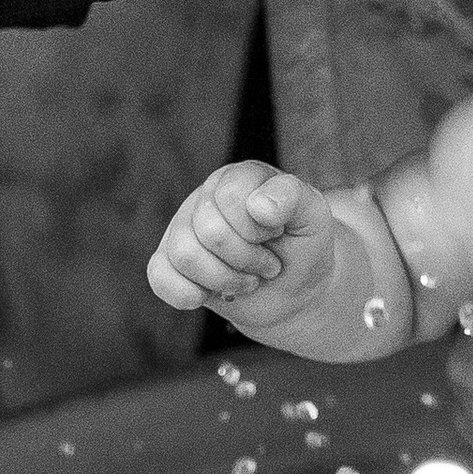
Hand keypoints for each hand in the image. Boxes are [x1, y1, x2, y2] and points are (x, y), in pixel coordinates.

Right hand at [147, 160, 393, 352]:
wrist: (294, 289)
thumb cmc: (303, 247)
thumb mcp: (313, 216)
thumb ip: (292, 197)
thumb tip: (258, 205)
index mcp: (236, 178)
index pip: (231, 198)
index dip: (258, 228)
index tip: (278, 233)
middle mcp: (204, 199)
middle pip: (209, 232)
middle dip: (247, 259)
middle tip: (268, 264)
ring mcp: (182, 231)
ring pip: (184, 255)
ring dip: (226, 279)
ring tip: (248, 280)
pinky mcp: (169, 264)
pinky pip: (159, 278)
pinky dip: (188, 294)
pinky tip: (211, 295)